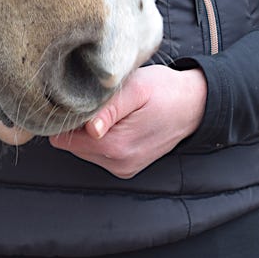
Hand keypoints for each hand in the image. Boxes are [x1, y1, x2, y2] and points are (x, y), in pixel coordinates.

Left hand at [48, 64, 207, 178]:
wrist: (194, 105)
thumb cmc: (165, 90)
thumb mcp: (137, 88)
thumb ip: (110, 109)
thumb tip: (90, 129)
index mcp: (116, 146)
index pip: (64, 139)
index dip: (65, 117)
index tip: (77, 99)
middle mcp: (117, 164)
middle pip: (72, 145)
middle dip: (78, 123)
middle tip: (99, 100)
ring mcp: (123, 168)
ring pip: (84, 150)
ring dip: (90, 130)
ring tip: (112, 109)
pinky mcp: (127, 167)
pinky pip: (99, 153)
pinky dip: (102, 137)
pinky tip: (118, 120)